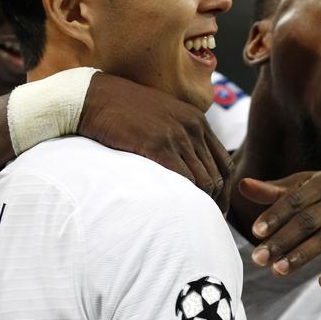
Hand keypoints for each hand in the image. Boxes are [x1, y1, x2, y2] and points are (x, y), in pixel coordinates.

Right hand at [79, 73, 232, 209]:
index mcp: (198, 121)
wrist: (95, 97)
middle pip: (218, 175)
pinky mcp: (158, 145)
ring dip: (202, 204)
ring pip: (204, 180)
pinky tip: (179, 209)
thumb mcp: (162, 117)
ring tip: (194, 222)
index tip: (218, 208)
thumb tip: (188, 168)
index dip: (225, 190)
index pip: (224, 163)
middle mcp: (193, 127)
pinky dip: (185, 197)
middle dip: (216, 202)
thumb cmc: (124, 111)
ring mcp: (177, 136)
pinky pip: (183, 179)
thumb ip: (180, 137)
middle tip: (207, 222)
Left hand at [238, 165, 320, 289]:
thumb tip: (242, 186)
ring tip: (278, 271)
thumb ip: (276, 190)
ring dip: (302, 256)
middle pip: (307, 221)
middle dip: (282, 240)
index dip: (275, 215)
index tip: (256, 232)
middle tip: (258, 258)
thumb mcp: (310, 183)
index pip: (294, 200)